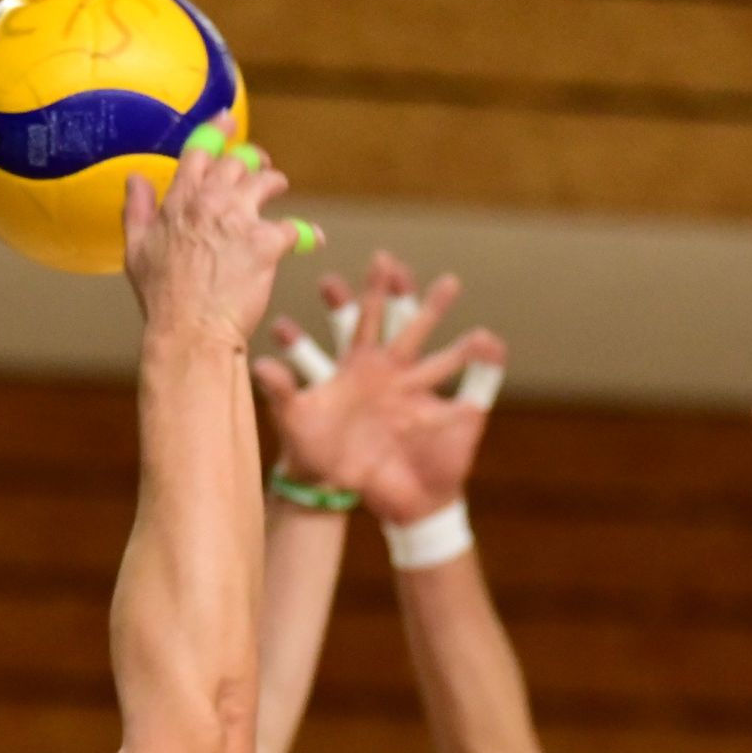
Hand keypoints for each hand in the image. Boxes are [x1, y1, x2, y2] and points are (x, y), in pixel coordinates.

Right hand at [123, 118, 310, 347]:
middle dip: (251, 160)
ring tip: (279, 187)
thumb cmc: (162, 299)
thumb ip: (136, 210)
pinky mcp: (267, 244)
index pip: (200, 151)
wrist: (191, 331)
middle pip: (237, 163)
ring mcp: (240, 220)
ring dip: (274, 183)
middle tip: (259, 166)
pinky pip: (295, 227)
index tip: (227, 119)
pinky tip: (313, 238)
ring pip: (266, 183)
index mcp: (180, 201)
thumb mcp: (135, 251)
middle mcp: (211, 202)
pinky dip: (306, 233)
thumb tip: (134, 179)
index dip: (216, 131)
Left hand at [252, 252, 505, 525]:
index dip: (370, 292)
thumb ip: (281, 391)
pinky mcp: (436, 422)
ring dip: (459, 340)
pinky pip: (468, 394)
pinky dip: (484, 371)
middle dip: (416, 300)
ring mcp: (417, 397)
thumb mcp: (296, 421)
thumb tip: (258, 364)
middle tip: (432, 275)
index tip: (380, 261)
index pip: (365, 320)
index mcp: (359, 367)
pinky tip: (492, 345)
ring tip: (470, 314)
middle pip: (406, 328)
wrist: (344, 491)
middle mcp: (391, 374)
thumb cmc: (320, 454)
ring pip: (442, 359)